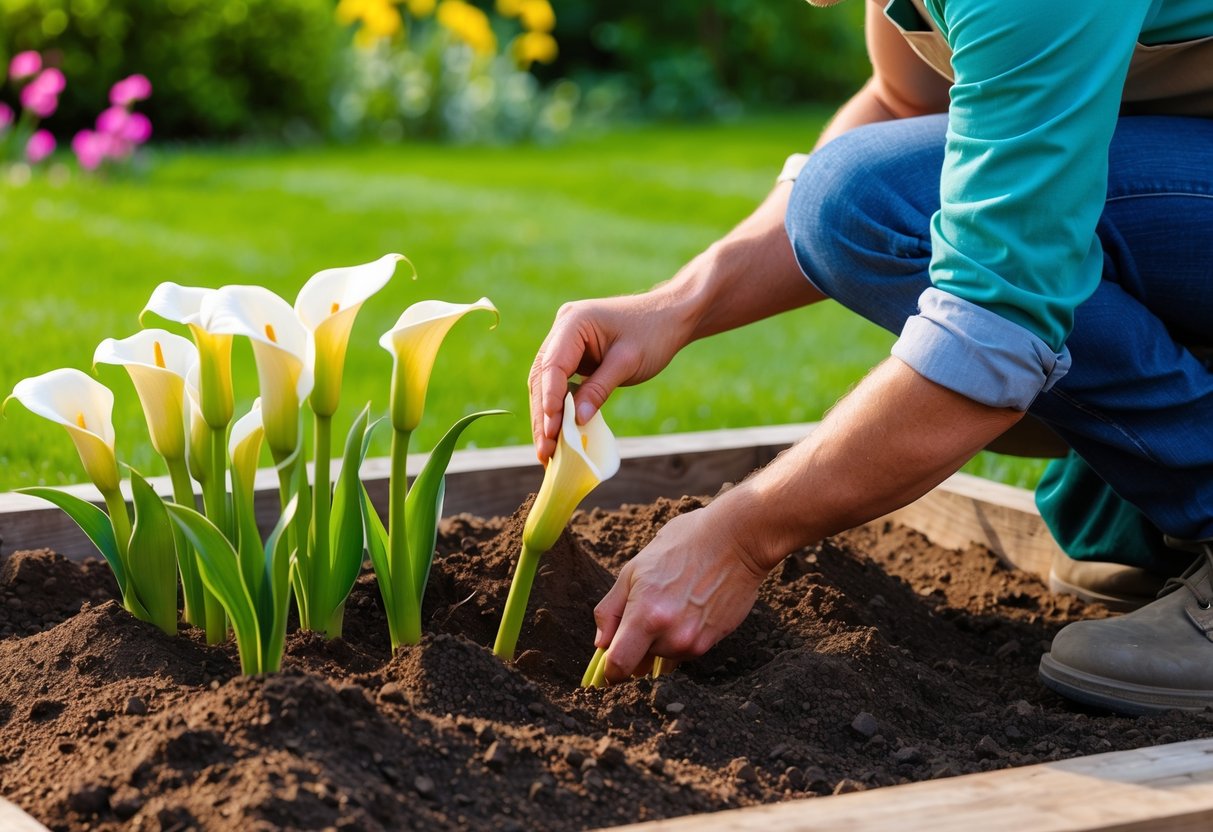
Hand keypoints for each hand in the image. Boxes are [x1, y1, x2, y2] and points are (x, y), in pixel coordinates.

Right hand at [528, 291, 692, 462]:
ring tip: (547, 451)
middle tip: (545, 451)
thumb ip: (599, 390)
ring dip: (546, 417)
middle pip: (542, 378)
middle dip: (543, 416)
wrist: (671, 316)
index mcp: (572, 322)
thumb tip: (575, 422)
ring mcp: (565, 342)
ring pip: (546, 384)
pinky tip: (558, 434)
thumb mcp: (627, 362)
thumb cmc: (653, 333)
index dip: (550, 400)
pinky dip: (559, 408)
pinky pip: (559, 384)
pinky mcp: (573, 355)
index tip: (551, 430)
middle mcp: (562, 329)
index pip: (552, 366)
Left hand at [593, 503, 772, 681]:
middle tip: (646, 613)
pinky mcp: (712, 642)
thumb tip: (601, 643)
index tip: (607, 665)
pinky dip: (681, 636)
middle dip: (636, 646)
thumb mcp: (634, 569)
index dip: (609, 670)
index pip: (619, 666)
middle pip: (640, 662)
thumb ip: (611, 610)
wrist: (735, 541)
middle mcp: (671, 636)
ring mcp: (694, 642)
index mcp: (646, 616)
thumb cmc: (683, 545)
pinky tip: (690, 606)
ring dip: (660, 640)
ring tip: (673, 602)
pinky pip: (684, 650)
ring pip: (663, 656)